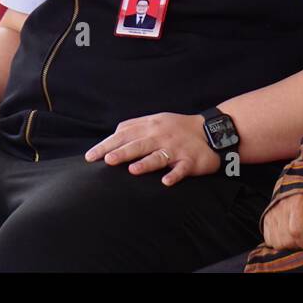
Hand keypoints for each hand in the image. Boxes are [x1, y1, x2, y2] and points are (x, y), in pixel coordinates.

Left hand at [85, 112, 217, 185]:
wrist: (212, 131)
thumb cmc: (179, 127)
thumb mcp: (156, 120)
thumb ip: (135, 126)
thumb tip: (113, 134)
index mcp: (151, 126)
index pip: (125, 134)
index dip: (107, 144)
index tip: (91, 156)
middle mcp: (162, 136)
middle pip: (139, 145)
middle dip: (122, 153)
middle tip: (107, 160)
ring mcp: (176, 149)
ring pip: (159, 157)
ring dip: (146, 163)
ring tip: (132, 170)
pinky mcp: (190, 161)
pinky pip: (181, 169)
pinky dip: (174, 175)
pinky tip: (166, 182)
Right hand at [261, 194, 302, 249]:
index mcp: (299, 203)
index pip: (297, 233)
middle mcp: (281, 207)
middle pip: (286, 240)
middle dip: (300, 244)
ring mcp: (272, 213)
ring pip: (277, 242)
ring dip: (290, 244)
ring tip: (302, 234)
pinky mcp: (267, 218)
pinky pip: (270, 240)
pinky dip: (281, 242)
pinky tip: (291, 235)